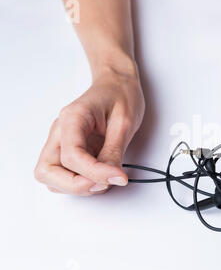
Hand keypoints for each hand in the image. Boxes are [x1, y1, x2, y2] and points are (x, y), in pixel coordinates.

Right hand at [35, 70, 144, 194]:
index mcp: (73, 118)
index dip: (94, 173)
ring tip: (104, 177)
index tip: (118, 176)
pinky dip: (82, 182)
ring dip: (77, 186)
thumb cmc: (121, 95)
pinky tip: (100, 174)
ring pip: (52, 177)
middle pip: (46, 170)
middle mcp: (61, 132)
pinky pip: (65, 175)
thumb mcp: (124, 122)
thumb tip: (113, 177)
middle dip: (75, 185)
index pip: (71, 155)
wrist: (118, 84)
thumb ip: (115, 152)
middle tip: (103, 183)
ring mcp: (62, 142)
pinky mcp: (69, 151)